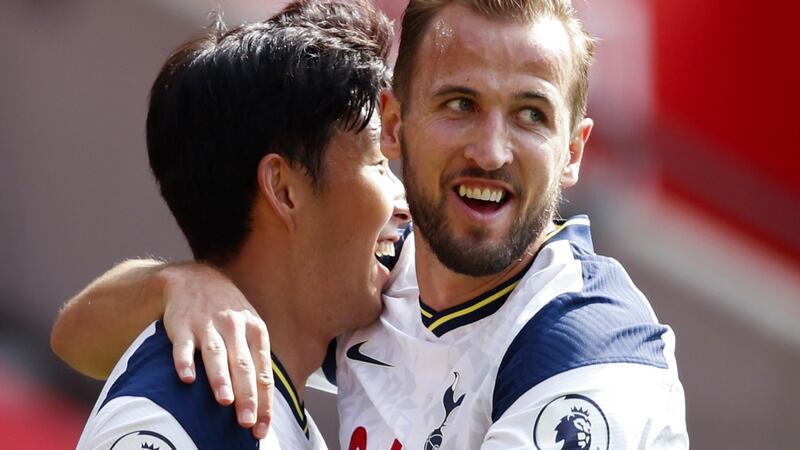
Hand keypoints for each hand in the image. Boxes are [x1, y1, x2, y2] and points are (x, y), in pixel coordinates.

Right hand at [157, 262, 273, 439]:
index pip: (262, 371)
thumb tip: (263, 401)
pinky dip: (184, 361)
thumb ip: (255, 359)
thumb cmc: (226, 313)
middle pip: (242, 365)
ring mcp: (207, 324)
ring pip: (216, 354)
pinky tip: (187, 377)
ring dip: (220, 378)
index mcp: (255, 330)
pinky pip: (182, 346)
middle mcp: (234, 326)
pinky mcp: (182, 324)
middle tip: (246, 421)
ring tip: (224, 401)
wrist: (195, 279)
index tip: (261, 426)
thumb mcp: (248, 328)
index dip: (263, 400)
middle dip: (246, 394)